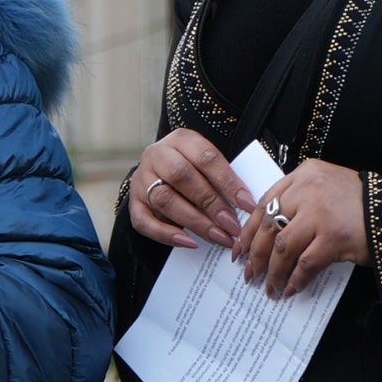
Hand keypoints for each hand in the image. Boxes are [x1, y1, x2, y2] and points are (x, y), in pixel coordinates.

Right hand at [127, 129, 254, 248]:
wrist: (162, 171)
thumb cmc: (195, 170)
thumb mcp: (209, 164)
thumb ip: (223, 179)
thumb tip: (246, 207)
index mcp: (181, 139)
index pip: (206, 157)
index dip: (228, 182)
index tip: (247, 205)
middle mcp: (157, 154)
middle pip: (182, 176)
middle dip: (211, 204)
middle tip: (232, 226)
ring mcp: (141, 178)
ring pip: (164, 199)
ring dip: (194, 221)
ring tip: (218, 237)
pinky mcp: (133, 201)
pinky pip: (144, 221)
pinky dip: (167, 234)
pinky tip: (190, 242)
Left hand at [236, 159, 370, 297]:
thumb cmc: (361, 205)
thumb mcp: (327, 188)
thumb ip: (300, 199)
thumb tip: (269, 233)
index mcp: (305, 173)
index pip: (265, 202)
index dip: (249, 230)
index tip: (240, 248)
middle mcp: (309, 189)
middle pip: (269, 225)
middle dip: (256, 254)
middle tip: (250, 273)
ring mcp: (321, 212)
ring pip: (283, 247)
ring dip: (273, 271)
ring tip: (270, 287)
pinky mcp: (334, 236)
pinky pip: (305, 263)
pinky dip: (296, 279)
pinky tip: (292, 289)